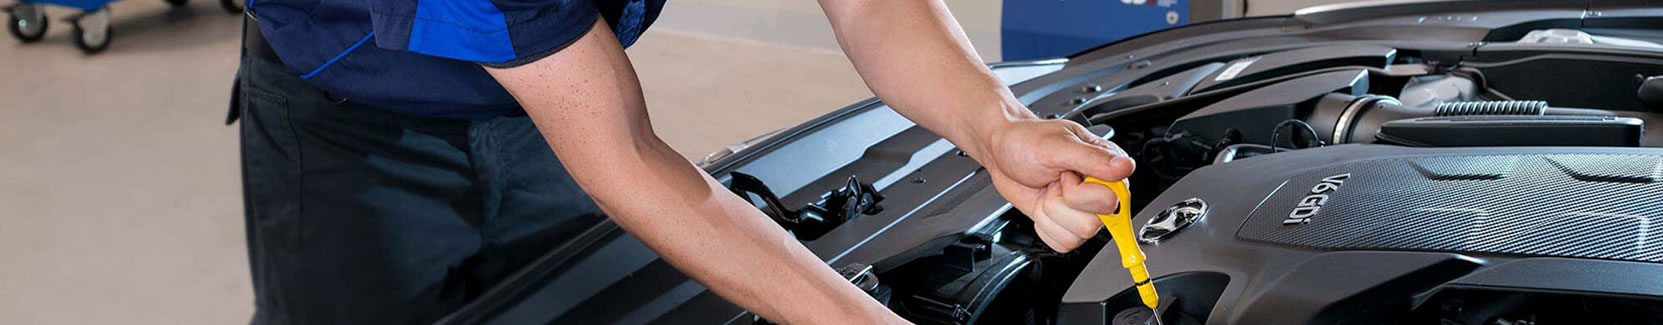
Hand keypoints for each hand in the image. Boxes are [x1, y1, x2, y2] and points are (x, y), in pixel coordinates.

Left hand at [979, 118, 1134, 251]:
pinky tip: (1043, 204)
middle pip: (1092, 224)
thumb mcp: (1058, 145)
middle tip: (1055, 180)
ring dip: (1051, 213)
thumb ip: (1093, 158)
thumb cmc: (1027, 141)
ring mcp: (1084, 210)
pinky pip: (1063, 243)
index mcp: (1109, 168)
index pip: (1112, 200)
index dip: (1082, 193)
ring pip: (1076, 236)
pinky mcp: (1068, 224)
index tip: (1067, 175)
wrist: (1002, 151)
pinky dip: (1045, 226)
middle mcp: (1101, 191)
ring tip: (1048, 189)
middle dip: (1062, 203)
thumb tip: (1125, 167)